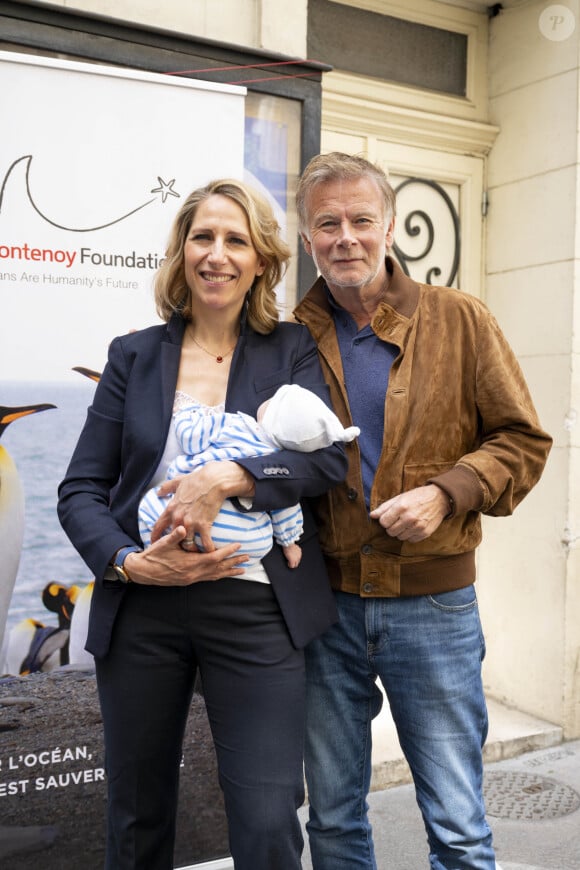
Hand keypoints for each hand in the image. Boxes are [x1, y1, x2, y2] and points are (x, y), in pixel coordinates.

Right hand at [125, 526, 247, 585]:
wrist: (143, 571)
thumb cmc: (154, 555)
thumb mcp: (163, 543)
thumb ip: (174, 535)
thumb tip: (182, 527)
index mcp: (189, 563)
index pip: (214, 557)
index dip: (227, 552)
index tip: (238, 545)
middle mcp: (193, 573)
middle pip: (219, 568)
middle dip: (234, 563)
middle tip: (248, 558)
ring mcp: (191, 579)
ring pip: (215, 575)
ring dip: (229, 572)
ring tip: (242, 570)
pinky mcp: (189, 581)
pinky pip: (208, 579)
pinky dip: (219, 576)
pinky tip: (224, 575)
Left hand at [150, 461, 254, 551]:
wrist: (213, 480)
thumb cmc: (197, 479)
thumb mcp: (178, 481)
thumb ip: (167, 487)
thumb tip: (159, 491)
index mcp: (171, 508)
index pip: (159, 526)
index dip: (156, 536)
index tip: (156, 543)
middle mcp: (178, 518)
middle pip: (173, 539)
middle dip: (176, 546)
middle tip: (180, 552)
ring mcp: (190, 523)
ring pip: (187, 545)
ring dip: (192, 550)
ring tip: (197, 554)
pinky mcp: (204, 525)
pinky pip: (204, 543)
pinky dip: (208, 549)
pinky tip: (211, 552)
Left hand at [369, 485, 450, 542]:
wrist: (439, 498)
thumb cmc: (417, 497)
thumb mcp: (400, 497)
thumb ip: (385, 507)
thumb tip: (372, 515)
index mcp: (401, 507)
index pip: (383, 522)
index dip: (385, 520)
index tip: (390, 517)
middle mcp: (409, 518)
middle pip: (390, 532)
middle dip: (392, 526)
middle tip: (398, 520)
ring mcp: (417, 527)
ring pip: (399, 537)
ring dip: (401, 531)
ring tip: (407, 522)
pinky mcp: (424, 533)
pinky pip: (410, 540)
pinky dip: (410, 535)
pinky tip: (414, 526)